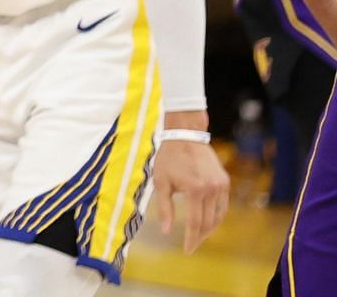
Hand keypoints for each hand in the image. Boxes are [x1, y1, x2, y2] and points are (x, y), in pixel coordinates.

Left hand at [150, 120, 228, 253]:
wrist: (185, 136)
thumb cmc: (168, 158)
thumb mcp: (161, 182)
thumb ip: (164, 208)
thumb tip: (165, 231)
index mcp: (195, 190)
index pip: (195, 223)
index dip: (191, 238)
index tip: (187, 250)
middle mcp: (212, 189)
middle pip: (208, 222)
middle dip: (200, 236)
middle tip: (192, 246)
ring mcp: (221, 185)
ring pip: (219, 216)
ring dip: (210, 228)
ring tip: (199, 236)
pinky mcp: (225, 181)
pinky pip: (223, 205)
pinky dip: (216, 216)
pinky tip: (207, 221)